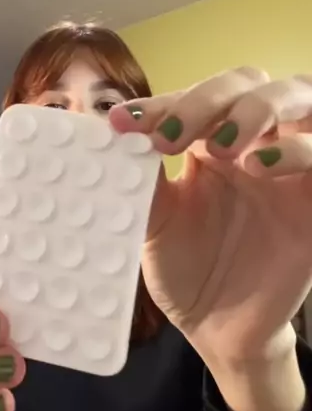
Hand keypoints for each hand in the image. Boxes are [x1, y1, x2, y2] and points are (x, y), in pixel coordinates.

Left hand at [109, 67, 311, 371]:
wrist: (216, 327)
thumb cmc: (185, 270)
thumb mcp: (153, 222)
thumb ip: (143, 178)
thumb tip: (117, 132)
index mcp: (210, 142)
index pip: (197, 97)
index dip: (163, 103)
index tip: (123, 123)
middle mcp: (254, 144)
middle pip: (251, 83)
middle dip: (211, 98)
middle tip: (173, 136)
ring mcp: (290, 169)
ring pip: (301, 98)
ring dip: (259, 109)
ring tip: (223, 147)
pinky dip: (298, 150)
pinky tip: (259, 167)